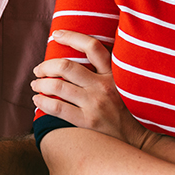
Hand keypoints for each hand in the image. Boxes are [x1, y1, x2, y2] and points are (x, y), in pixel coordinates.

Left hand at [31, 30, 147, 147]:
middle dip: (46, 66)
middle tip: (38, 70)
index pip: (92, 46)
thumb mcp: (124, 84)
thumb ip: (106, 71)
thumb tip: (79, 58)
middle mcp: (104, 86)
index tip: (56, 34)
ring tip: (35, 85)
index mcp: (113, 73)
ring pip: (58, 87)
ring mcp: (95, 104)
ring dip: (41, 84)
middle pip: (66, 67)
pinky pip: (58, 108)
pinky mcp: (88, 122)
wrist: (139, 139)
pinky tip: (37, 100)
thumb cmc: (127, 109)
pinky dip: (43, 101)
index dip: (71, 36)